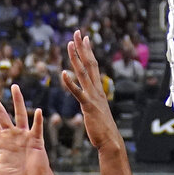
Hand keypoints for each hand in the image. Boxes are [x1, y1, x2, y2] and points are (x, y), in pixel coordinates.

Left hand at [0, 83, 55, 174]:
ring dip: (17, 101)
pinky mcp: (36, 141)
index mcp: (2, 140)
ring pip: (20, 115)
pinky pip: (37, 128)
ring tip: (14, 87)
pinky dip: (37, 120)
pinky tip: (37, 110)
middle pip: (1, 113)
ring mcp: (24, 136)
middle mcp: (13, 134)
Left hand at [62, 29, 121, 151]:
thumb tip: (91, 101)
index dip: (88, 51)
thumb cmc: (103, 130)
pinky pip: (78, 93)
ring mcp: (93, 97)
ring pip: (83, 73)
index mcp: (98, 90)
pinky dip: (70, 83)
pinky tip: (63, 74)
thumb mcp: (98, 112)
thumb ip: (93, 103)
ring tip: (70, 44)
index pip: (92, 66)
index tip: (84, 38)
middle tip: (77, 33)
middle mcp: (96, 90)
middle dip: (83, 48)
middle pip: (89, 64)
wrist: (111, 142)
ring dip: (76, 58)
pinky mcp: (88, 107)